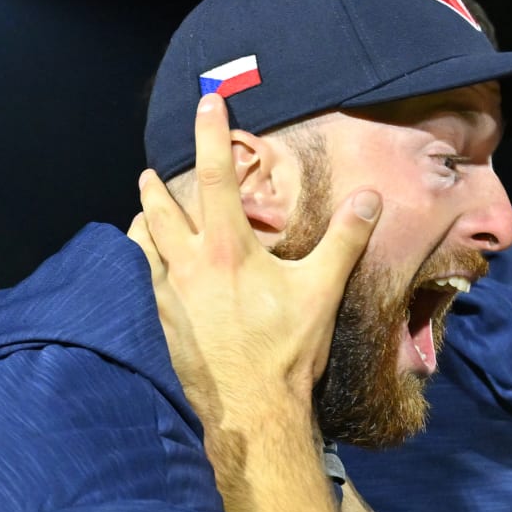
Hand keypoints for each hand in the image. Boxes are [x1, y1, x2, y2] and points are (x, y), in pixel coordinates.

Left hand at [127, 91, 381, 435]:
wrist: (252, 411)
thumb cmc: (287, 350)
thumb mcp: (323, 290)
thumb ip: (344, 240)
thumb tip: (369, 199)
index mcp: (227, 249)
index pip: (213, 176)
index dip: (210, 133)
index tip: (204, 101)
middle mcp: (188, 266)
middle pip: (159, 210)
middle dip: (155, 186)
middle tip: (152, 172)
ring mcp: (168, 296)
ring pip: (142, 244)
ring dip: (143, 224)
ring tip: (145, 215)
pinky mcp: (162, 324)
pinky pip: (143, 281)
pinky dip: (144, 264)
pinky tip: (154, 271)